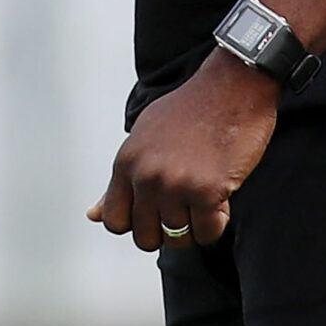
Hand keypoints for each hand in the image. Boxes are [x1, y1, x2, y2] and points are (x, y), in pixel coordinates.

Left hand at [89, 54, 280, 250]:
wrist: (232, 87)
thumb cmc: (191, 109)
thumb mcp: (144, 138)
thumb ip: (122, 180)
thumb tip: (94, 215)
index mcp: (126, 162)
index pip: (115, 221)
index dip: (136, 223)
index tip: (154, 212)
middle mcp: (146, 176)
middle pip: (145, 237)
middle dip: (166, 232)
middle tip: (183, 208)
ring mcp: (175, 185)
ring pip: (177, 239)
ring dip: (194, 226)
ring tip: (203, 199)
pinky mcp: (208, 191)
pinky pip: (207, 233)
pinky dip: (216, 223)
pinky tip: (220, 198)